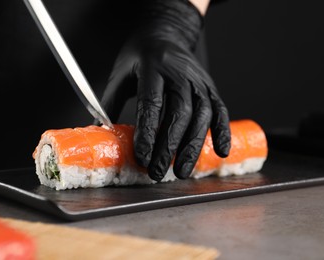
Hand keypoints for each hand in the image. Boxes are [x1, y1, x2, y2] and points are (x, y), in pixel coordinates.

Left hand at [100, 0, 230, 180]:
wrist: (166, 33)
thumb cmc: (140, 55)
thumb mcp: (121, 73)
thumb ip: (110, 103)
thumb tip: (100, 134)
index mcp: (153, 67)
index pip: (152, 103)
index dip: (148, 133)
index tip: (142, 157)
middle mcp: (180, 73)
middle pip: (179, 113)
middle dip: (169, 146)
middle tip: (158, 172)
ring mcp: (198, 80)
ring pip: (202, 115)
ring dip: (194, 146)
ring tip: (183, 171)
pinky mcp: (210, 87)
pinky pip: (221, 110)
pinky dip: (223, 131)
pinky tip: (221, 152)